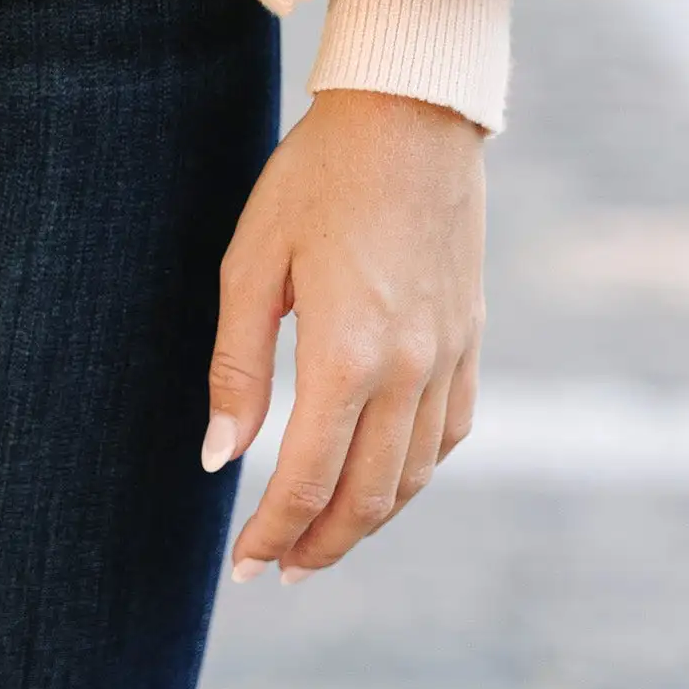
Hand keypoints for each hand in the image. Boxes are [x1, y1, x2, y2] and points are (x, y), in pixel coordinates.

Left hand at [204, 87, 485, 582]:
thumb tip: (219, 459)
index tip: (242, 566)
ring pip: (410, 476)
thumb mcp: (253, 262)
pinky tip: (380, 478)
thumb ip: (237, 365)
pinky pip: (446, 435)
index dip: (272, 533)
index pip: (307, 480)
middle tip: (277, 573)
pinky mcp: (469, 340)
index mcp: (346, 355)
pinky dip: (411, 473)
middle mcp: (407, 371)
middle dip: (319, 546)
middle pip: (366, 497)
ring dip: (366, 521)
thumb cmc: (315, 178)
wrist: (409, 115)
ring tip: (321, 540)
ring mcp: (447, 358)